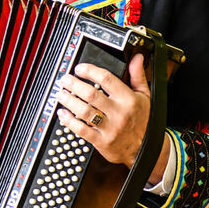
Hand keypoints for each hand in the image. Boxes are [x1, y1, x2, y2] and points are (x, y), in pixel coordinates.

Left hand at [55, 54, 156, 172]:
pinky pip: (81, 130)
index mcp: (128, 99)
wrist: (147, 149)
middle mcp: (119, 112)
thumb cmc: (143, 121)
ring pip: (84, 111)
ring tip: (61, 94)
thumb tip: (137, 58)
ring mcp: (110, 128)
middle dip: (74, 85)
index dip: (90, 71)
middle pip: (91, 94)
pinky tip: (62, 113)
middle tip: (64, 80)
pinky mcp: (102, 142)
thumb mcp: (145, 97)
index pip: (107, 79)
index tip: (79, 68)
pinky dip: (69, 121)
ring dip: (68, 101)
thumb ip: (138, 76)